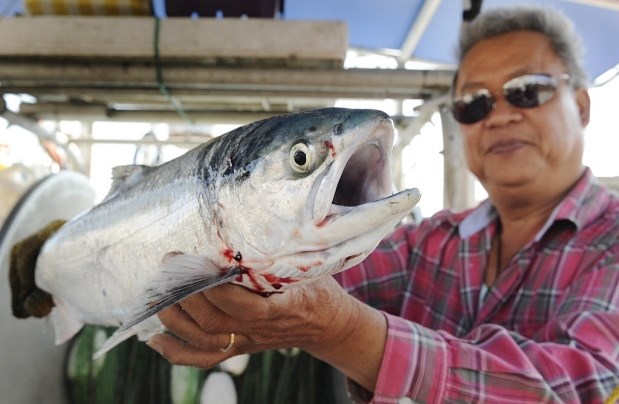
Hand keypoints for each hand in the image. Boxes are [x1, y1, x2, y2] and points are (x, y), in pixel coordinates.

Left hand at [147, 276, 386, 391]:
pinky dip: (176, 353)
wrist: (328, 324)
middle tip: (170, 265)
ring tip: (158, 291)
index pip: (241, 305)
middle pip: (214, 322)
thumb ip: (283, 254)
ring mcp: (247, 342)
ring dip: (175, 317)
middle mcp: (260, 331)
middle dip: (186, 294)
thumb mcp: (309, 268)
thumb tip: (254, 221)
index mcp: (281, 309)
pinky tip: (154, 339)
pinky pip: (204, 359)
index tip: (193, 260)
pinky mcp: (239, 348)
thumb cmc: (317, 289)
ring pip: (204, 341)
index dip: (213, 286)